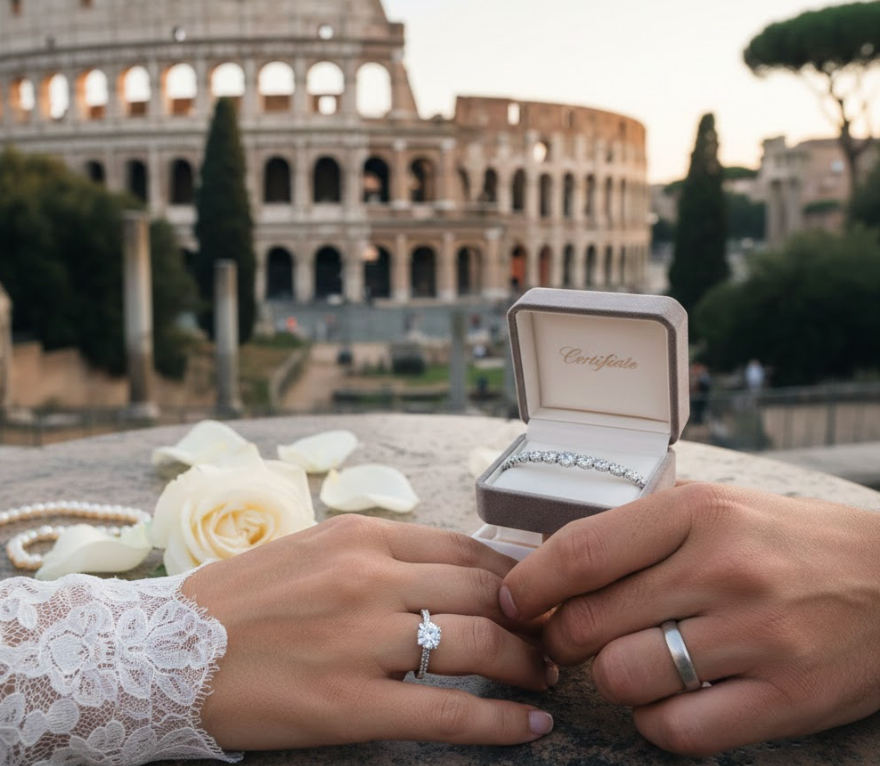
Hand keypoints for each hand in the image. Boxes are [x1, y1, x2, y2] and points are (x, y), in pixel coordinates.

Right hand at [184, 514, 556, 748]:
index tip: (533, 595)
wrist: (163, 652)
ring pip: (477, 645)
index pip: (465, 547)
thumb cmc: (239, 600)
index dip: (513, 575)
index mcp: (361, 537)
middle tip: (549, 639)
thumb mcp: (312, 549)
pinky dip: (500, 722)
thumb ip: (378, 553)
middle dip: (530, 619)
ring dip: (526, 665)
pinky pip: (448, 713)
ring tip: (544, 680)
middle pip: (483, 592)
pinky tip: (530, 728)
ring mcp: (361, 640)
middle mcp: (368, 578)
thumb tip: (445, 566)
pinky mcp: (349, 703)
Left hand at [499, 483, 879, 755]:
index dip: (529, 586)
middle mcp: (723, 569)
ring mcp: (757, 635)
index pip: (580, 552)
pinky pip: (678, 729)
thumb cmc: (787, 541)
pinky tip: (670, 699)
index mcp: (697, 512)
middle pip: (590, 622)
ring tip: (632, 664)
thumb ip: (637, 537)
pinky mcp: (788, 697)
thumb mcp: (714, 510)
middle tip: (567, 639)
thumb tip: (552, 573)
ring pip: (624, 677)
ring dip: (611, 679)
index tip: (512, 601)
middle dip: (560, 639)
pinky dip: (656, 722)